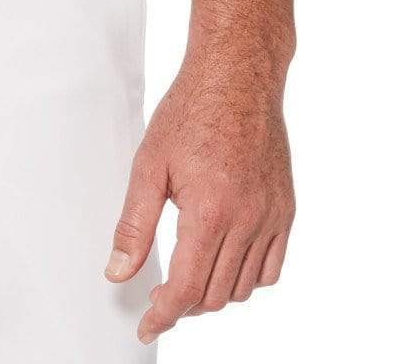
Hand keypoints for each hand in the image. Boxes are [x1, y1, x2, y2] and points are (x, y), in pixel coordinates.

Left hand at [104, 53, 294, 344]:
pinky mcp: (286, 209)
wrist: (237, 76)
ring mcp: (272, 216)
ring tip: (190, 274)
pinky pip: (272, 267)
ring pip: (243, 287)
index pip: (187, 288)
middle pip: (214, 294)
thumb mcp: (149, 164)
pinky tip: (225, 260)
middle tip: (160, 295)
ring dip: (214, 292)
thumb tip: (118, 270)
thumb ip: (133, 224)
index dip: (164, 315)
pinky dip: (248, 277)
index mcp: (210, 210)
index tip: (148, 325)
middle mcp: (247, 220)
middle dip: (184, 304)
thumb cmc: (192, 111)